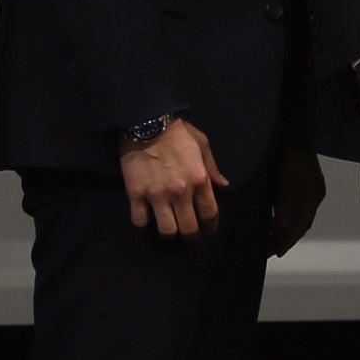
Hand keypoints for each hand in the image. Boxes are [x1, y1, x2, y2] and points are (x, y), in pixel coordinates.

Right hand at [122, 117, 225, 236]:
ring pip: (166, 231)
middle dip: (191, 236)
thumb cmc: (178, 133)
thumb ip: (212, 168)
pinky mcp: (136, 194)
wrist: (146, 122)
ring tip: (169, 231)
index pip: (210, 213)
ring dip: (169, 235)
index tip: (208, 231)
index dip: (211, 227)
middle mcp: (180, 192)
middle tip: (188, 235)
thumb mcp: (202, 144)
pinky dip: (144, 224)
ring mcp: (157, 195)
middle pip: (189, 229)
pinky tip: (148, 218)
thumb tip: (224, 185)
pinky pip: (139, 221)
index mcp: (199, 180)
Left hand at [272, 146, 326, 255]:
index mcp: (313, 196)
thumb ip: (285, 203)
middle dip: (287, 239)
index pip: (301, 225)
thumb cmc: (289, 155)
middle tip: (271, 252)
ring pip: (300, 217)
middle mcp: (315, 196)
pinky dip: (289, 218)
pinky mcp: (307, 185)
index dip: (288, 240)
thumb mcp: (285, 179)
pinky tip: (278, 222)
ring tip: (273, 241)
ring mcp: (312, 190)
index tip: (275, 253)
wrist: (296, 133)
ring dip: (287, 230)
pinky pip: (298, 208)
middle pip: (302, 224)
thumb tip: (283, 227)